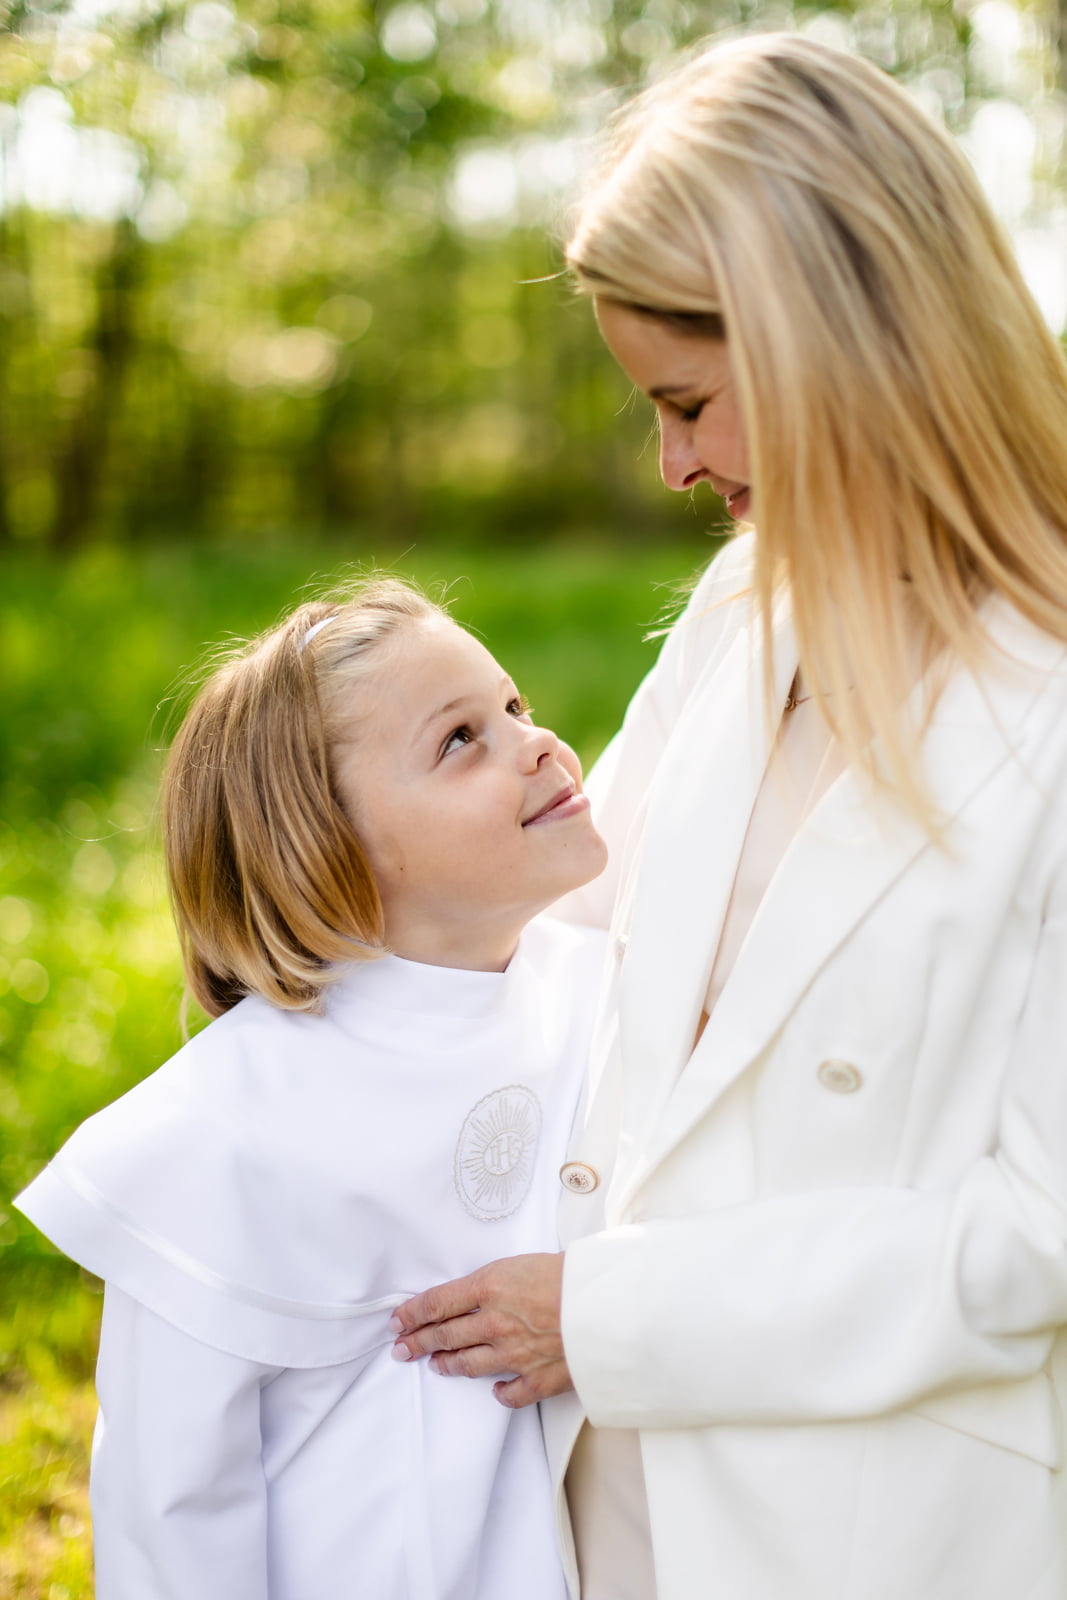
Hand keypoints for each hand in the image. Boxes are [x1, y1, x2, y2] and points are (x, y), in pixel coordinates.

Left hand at [388, 1253, 571, 1408]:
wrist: (610, 1303)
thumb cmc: (575, 1273)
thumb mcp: (524, 1261)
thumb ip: (497, 1281)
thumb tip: (481, 1291)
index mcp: (490, 1287)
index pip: (437, 1303)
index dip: (412, 1314)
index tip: (397, 1321)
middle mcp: (494, 1323)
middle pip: (445, 1335)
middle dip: (418, 1342)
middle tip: (401, 1348)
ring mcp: (513, 1355)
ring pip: (468, 1364)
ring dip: (449, 1364)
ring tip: (437, 1364)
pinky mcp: (537, 1379)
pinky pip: (509, 1392)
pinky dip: (500, 1392)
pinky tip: (495, 1391)